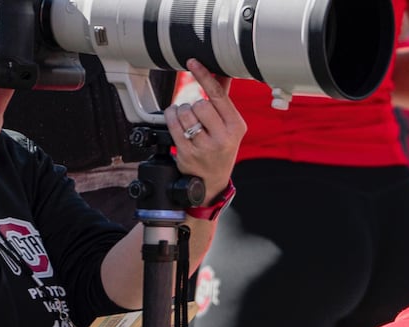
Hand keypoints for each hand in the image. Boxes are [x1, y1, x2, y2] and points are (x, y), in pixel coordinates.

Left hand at [166, 60, 244, 205]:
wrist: (212, 182)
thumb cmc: (221, 149)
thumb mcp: (230, 127)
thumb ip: (223, 101)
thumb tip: (221, 72)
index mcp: (236, 127)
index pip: (219, 95)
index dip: (204, 76)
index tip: (193, 62)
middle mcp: (223, 138)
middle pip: (200, 104)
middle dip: (195, 106)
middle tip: (198, 117)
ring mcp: (205, 147)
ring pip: (185, 112)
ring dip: (182, 112)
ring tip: (188, 121)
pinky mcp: (188, 153)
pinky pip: (173, 123)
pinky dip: (171, 117)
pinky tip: (177, 121)